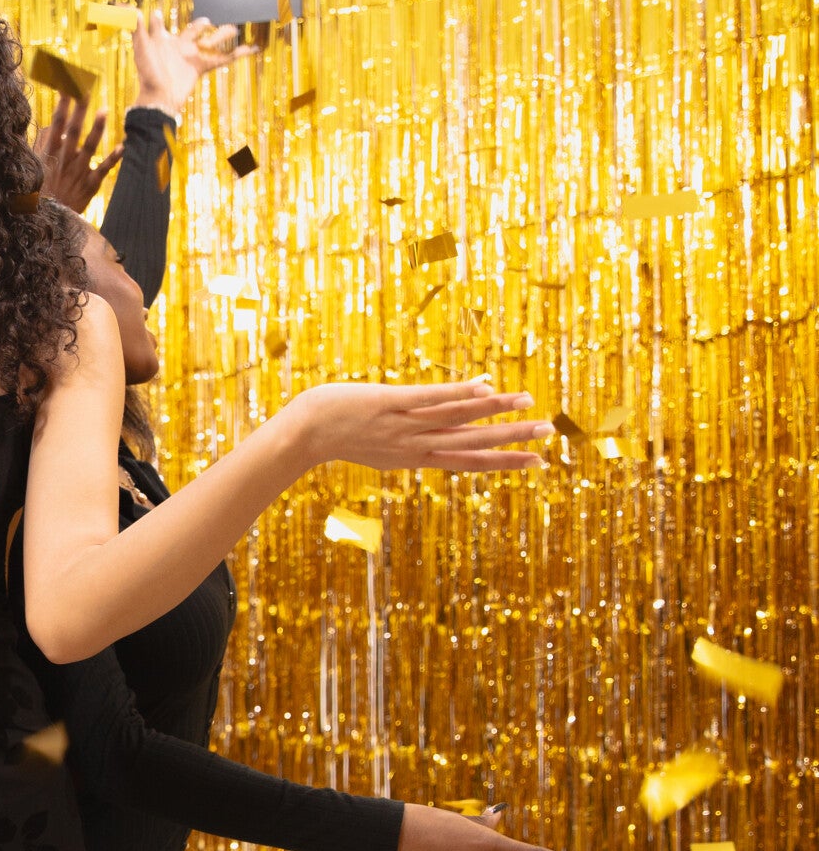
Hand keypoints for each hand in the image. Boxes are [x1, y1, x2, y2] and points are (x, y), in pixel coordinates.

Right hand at [33, 92, 122, 210]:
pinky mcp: (90, 184)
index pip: (56, 123)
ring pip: (89, 146)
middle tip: (86, 89)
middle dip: (79, 109)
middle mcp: (64, 159)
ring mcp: (78, 171)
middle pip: (73, 129)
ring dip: (97, 128)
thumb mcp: (35, 166)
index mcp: (50, 153)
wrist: (47, 219)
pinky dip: (113, 158)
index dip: (62, 105)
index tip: (67, 87)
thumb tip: (52, 127)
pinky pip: (103, 168)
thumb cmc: (39, 191)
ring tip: (104, 110)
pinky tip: (122, 146)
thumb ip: (43, 145)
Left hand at [130, 8, 246, 115]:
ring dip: (222, 35)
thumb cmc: (147, 74)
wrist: (159, 97)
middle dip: (201, 25)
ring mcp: (190, 56)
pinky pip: (220, 59)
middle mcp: (177, 46)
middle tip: (208, 21)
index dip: (154, 18)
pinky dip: (236, 54)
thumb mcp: (141, 48)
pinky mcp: (200, 67)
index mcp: (161, 40)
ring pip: (210, 42)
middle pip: (192, 31)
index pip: (158, 24)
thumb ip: (138, 27)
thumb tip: (134, 9)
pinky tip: (249, 48)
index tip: (153, 12)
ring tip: (233, 29)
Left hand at [283, 377, 548, 473]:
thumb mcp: (381, 441)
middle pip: (472, 443)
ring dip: (495, 411)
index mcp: (415, 457)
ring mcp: (404, 425)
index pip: (468, 461)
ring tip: (527, 403)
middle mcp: (415, 445)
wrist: (302, 434)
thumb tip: (432, 426)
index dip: (503, 462)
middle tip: (548, 434)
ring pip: (458, 419)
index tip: (536, 463)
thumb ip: (412, 434)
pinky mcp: (390, 404)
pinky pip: (431, 399)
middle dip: (512, 439)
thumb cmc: (339, 433)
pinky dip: (460, 394)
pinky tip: (485, 387)